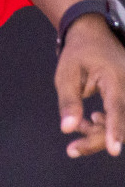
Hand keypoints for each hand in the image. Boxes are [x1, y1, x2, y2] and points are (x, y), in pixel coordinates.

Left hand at [56, 14, 124, 157]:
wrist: (94, 36)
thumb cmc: (78, 53)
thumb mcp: (66, 74)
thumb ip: (68, 101)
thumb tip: (66, 129)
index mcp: (115, 79)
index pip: (117, 109)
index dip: (114, 131)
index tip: (114, 150)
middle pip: (122, 122)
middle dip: (98, 139)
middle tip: (72, 149)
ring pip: (122, 123)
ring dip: (100, 132)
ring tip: (78, 126)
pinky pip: (122, 117)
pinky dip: (106, 125)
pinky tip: (90, 120)